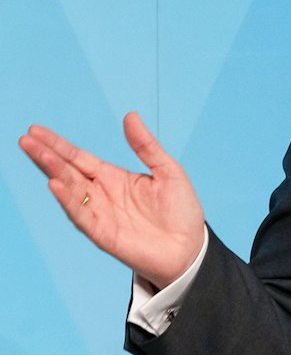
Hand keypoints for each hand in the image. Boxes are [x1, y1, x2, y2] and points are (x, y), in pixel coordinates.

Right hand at [19, 112, 204, 290]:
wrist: (190, 248)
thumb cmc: (180, 210)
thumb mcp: (168, 170)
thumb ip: (146, 146)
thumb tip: (131, 116)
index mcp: (114, 177)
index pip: (80, 157)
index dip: (58, 144)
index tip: (36, 130)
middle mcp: (102, 194)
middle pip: (68, 171)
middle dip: (47, 155)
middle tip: (26, 139)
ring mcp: (100, 213)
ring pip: (70, 189)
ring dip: (54, 172)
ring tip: (38, 153)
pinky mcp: (103, 233)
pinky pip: (82, 214)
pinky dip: (68, 200)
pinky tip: (55, 184)